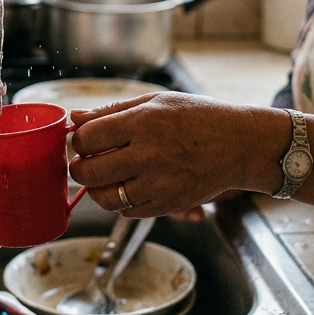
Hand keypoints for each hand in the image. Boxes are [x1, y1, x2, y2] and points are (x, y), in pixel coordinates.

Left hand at [69, 93, 279, 217]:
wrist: (239, 144)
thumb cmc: (197, 117)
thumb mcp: (156, 102)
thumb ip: (112, 111)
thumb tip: (74, 117)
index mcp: (143, 122)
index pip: (87, 138)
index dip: (79, 140)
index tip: (86, 140)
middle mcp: (149, 154)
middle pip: (88, 172)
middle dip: (80, 167)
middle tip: (87, 162)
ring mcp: (159, 183)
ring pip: (104, 198)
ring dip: (97, 189)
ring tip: (107, 176)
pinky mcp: (168, 205)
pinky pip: (127, 211)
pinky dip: (122, 202)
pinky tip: (132, 185)